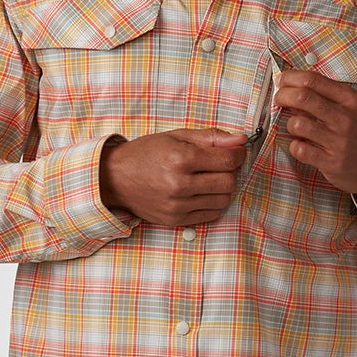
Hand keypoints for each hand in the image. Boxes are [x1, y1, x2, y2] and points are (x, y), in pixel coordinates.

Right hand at [99, 128, 248, 224]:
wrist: (115, 178)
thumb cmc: (146, 154)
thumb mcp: (176, 136)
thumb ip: (211, 137)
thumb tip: (242, 139)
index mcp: (181, 158)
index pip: (228, 160)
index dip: (238, 154)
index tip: (235, 152)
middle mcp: (180, 184)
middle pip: (229, 182)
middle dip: (230, 171)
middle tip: (219, 165)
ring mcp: (178, 205)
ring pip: (223, 200)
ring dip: (222, 188)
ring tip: (207, 179)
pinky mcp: (176, 220)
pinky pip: (211, 215)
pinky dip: (212, 203)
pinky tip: (200, 192)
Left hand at [272, 70, 356, 208]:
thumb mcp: (354, 106)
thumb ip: (329, 95)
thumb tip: (294, 85)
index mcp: (350, 99)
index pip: (313, 80)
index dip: (290, 78)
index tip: (282, 80)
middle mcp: (344, 118)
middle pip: (303, 97)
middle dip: (283, 95)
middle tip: (278, 99)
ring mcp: (338, 141)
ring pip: (297, 124)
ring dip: (289, 123)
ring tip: (295, 127)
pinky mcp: (331, 162)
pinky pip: (300, 149)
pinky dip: (294, 145)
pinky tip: (301, 145)